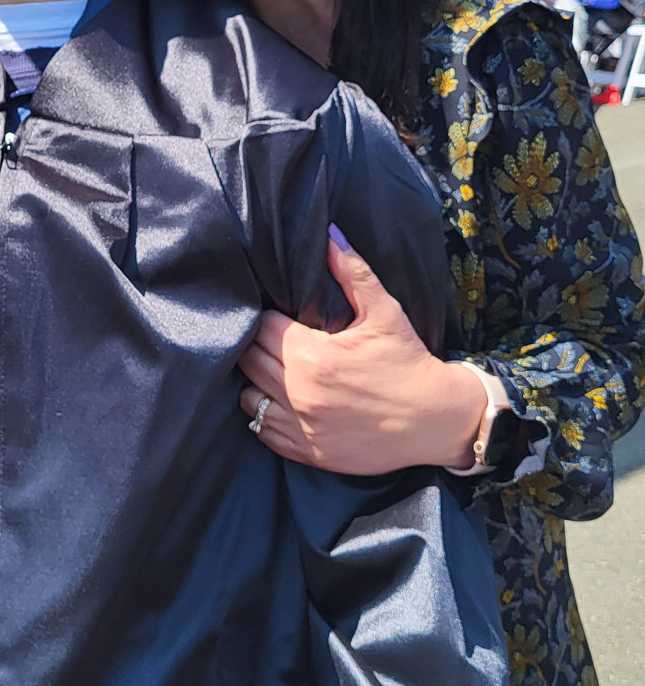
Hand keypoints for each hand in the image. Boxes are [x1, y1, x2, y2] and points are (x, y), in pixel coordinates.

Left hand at [238, 230, 487, 474]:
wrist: (436, 419)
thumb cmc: (408, 361)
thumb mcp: (384, 311)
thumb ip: (352, 272)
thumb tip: (329, 234)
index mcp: (312, 354)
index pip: (262, 326)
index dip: (271, 319)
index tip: (284, 319)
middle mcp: (299, 392)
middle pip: (249, 359)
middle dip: (260, 346)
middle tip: (280, 343)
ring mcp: (300, 426)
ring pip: (249, 396)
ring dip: (258, 381)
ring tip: (278, 372)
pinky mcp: (306, 452)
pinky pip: (262, 431)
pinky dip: (267, 415)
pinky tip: (285, 402)